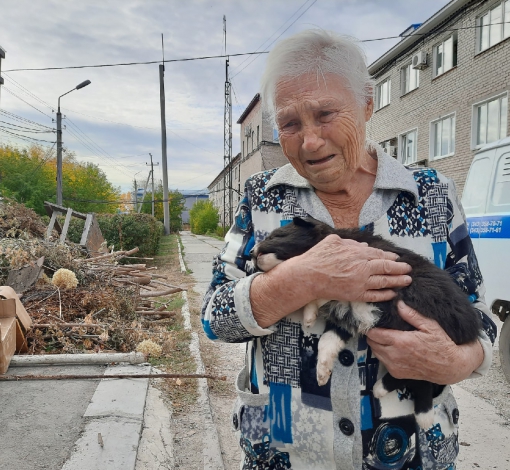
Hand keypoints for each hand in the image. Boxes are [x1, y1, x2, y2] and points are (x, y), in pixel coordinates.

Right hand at [294, 234, 411, 302]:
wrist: (308, 276)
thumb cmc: (318, 257)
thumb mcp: (333, 241)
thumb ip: (351, 243)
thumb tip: (363, 246)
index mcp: (357, 253)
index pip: (379, 255)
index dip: (390, 257)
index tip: (397, 258)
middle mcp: (362, 268)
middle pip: (386, 268)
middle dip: (400, 269)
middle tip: (409, 270)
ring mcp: (360, 283)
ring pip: (384, 282)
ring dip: (397, 281)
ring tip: (407, 281)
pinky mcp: (355, 295)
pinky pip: (374, 296)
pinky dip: (385, 295)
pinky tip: (392, 293)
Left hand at [366, 301, 483, 384]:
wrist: (450, 367)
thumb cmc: (441, 344)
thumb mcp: (430, 325)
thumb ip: (412, 314)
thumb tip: (398, 303)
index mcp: (400, 341)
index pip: (373, 333)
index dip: (370, 326)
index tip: (372, 321)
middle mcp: (394, 355)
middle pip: (371, 343)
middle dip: (372, 335)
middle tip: (378, 328)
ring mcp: (394, 366)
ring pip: (375, 352)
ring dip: (377, 344)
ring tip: (385, 337)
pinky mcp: (396, 374)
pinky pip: (382, 361)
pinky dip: (383, 354)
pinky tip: (391, 348)